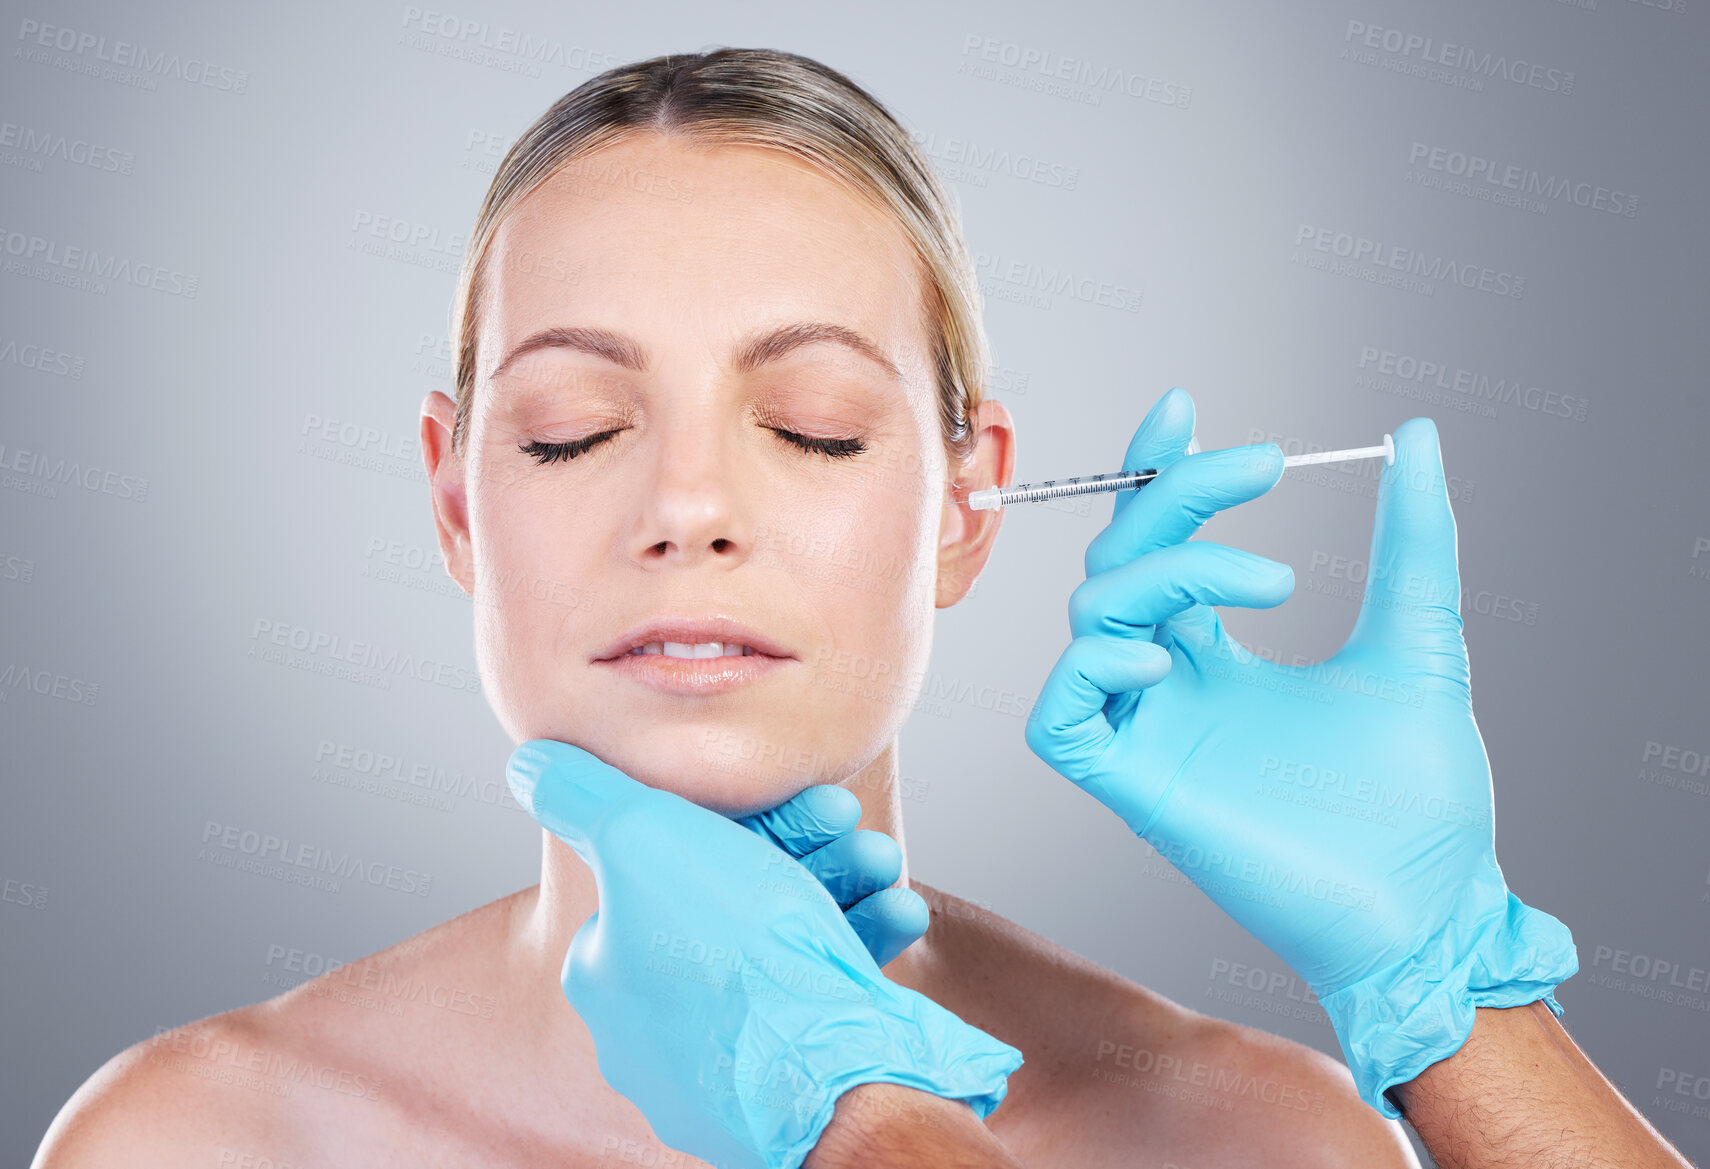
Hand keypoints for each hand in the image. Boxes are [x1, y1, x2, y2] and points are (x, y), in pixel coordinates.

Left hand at [507, 740, 1023, 1168]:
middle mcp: (650, 1025)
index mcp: (604, 970)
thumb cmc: (735, 954)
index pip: (662, 866)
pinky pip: (817, 999)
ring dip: (838, 889)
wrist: (832, 1076)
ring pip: (781, 947)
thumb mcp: (642, 837)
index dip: (735, 816)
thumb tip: (532, 764)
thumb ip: (584, 795)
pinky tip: (896, 915)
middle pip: (728, 900)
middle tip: (848, 822)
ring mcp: (718, 1062)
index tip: (791, 795)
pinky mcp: (782, 1084)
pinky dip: (856, 947)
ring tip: (881, 863)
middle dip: (800, 851)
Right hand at [1024, 387, 1576, 1114]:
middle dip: (1176, 497)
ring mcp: (1148, 734)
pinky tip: (1171, 657)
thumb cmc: (1422, 796)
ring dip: (1167, 571)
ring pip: (1091, 618)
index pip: (1155, 548)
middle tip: (1262, 463)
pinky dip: (1096, 666)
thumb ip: (1412, 541)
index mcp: (1219, 657)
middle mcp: (1171, 687)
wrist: (1430, 906)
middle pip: (1121, 563)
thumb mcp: (1419, 639)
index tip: (1187, 412)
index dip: (1155, 476)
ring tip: (1270, 581)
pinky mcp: (1134, 787)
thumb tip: (1417, 436)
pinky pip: (1062, 715)